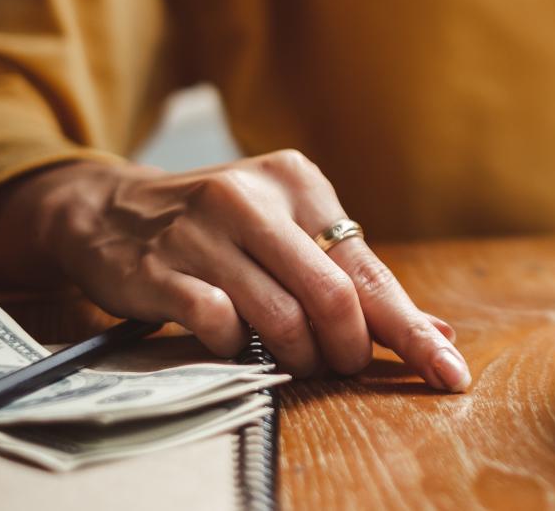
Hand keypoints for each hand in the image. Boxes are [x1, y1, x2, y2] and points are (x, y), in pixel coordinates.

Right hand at [0, 151, 468, 387]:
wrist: (106, 208)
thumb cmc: (218, 228)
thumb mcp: (288, 230)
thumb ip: (356, 279)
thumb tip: (439, 331)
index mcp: (298, 182)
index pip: (369, 268)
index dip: (412, 329)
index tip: (448, 371)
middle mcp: (253, 198)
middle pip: (334, 295)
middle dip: (350, 348)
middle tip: (344, 366)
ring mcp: (203, 232)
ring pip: (283, 317)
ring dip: (300, 356)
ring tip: (297, 361)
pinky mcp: (161, 269)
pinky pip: (221, 326)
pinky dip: (240, 349)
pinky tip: (237, 342)